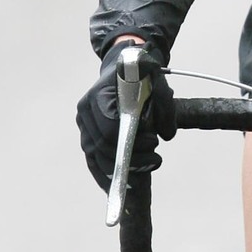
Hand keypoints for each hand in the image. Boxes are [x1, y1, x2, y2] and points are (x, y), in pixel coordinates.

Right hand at [76, 40, 176, 191]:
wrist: (124, 67)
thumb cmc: (140, 74)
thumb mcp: (158, 80)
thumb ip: (165, 104)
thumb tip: (167, 135)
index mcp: (99, 95)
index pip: (109, 129)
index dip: (131, 143)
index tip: (154, 142)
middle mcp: (85, 111)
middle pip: (102, 147)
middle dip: (131, 159)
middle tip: (156, 158)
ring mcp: (84, 124)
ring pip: (96, 157)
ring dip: (121, 170)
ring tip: (149, 165)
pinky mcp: (87, 135)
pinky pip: (93, 160)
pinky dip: (106, 174)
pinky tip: (120, 184)